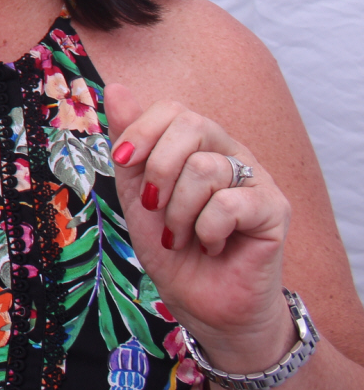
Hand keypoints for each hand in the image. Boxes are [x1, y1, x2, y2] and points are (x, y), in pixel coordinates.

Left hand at [104, 82, 295, 371]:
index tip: (121, 162)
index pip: (173, 109)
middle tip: (153, 206)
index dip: (141, 131)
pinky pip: (229, 203)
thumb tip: (116, 88)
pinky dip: (206, 230)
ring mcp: (257, 179)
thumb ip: (129, 143)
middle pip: (192, 125)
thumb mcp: (136, 191)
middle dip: (158, 170)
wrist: (200, 301)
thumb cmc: (170, 246)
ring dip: (178, 211)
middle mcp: (231, 154)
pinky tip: (212, 245)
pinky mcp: (274, 210)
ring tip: (182, 235)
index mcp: (199, 145)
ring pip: (205, 169)